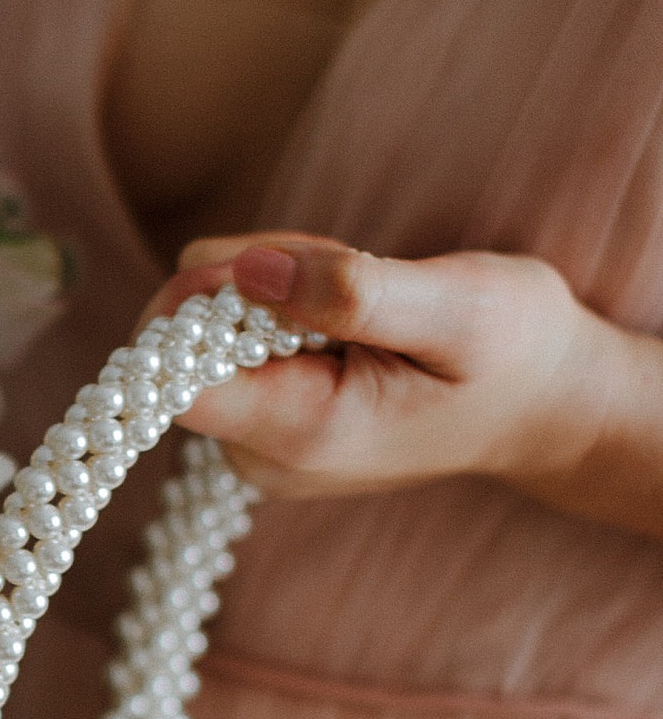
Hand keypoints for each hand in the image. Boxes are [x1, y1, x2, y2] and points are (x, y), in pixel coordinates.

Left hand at [138, 234, 662, 531]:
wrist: (547, 404)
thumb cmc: (516, 355)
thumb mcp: (457, 308)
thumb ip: (349, 291)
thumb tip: (243, 273)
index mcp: (301, 434)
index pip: (170, 379)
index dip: (194, 303)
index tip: (266, 265)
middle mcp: (261, 452)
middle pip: (186, 340)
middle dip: (253, 277)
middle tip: (350, 269)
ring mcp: (260, 440)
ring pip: (208, 328)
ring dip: (276, 282)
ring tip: (367, 294)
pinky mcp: (266, 417)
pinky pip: (234, 338)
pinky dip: (284, 303)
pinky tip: (352, 316)